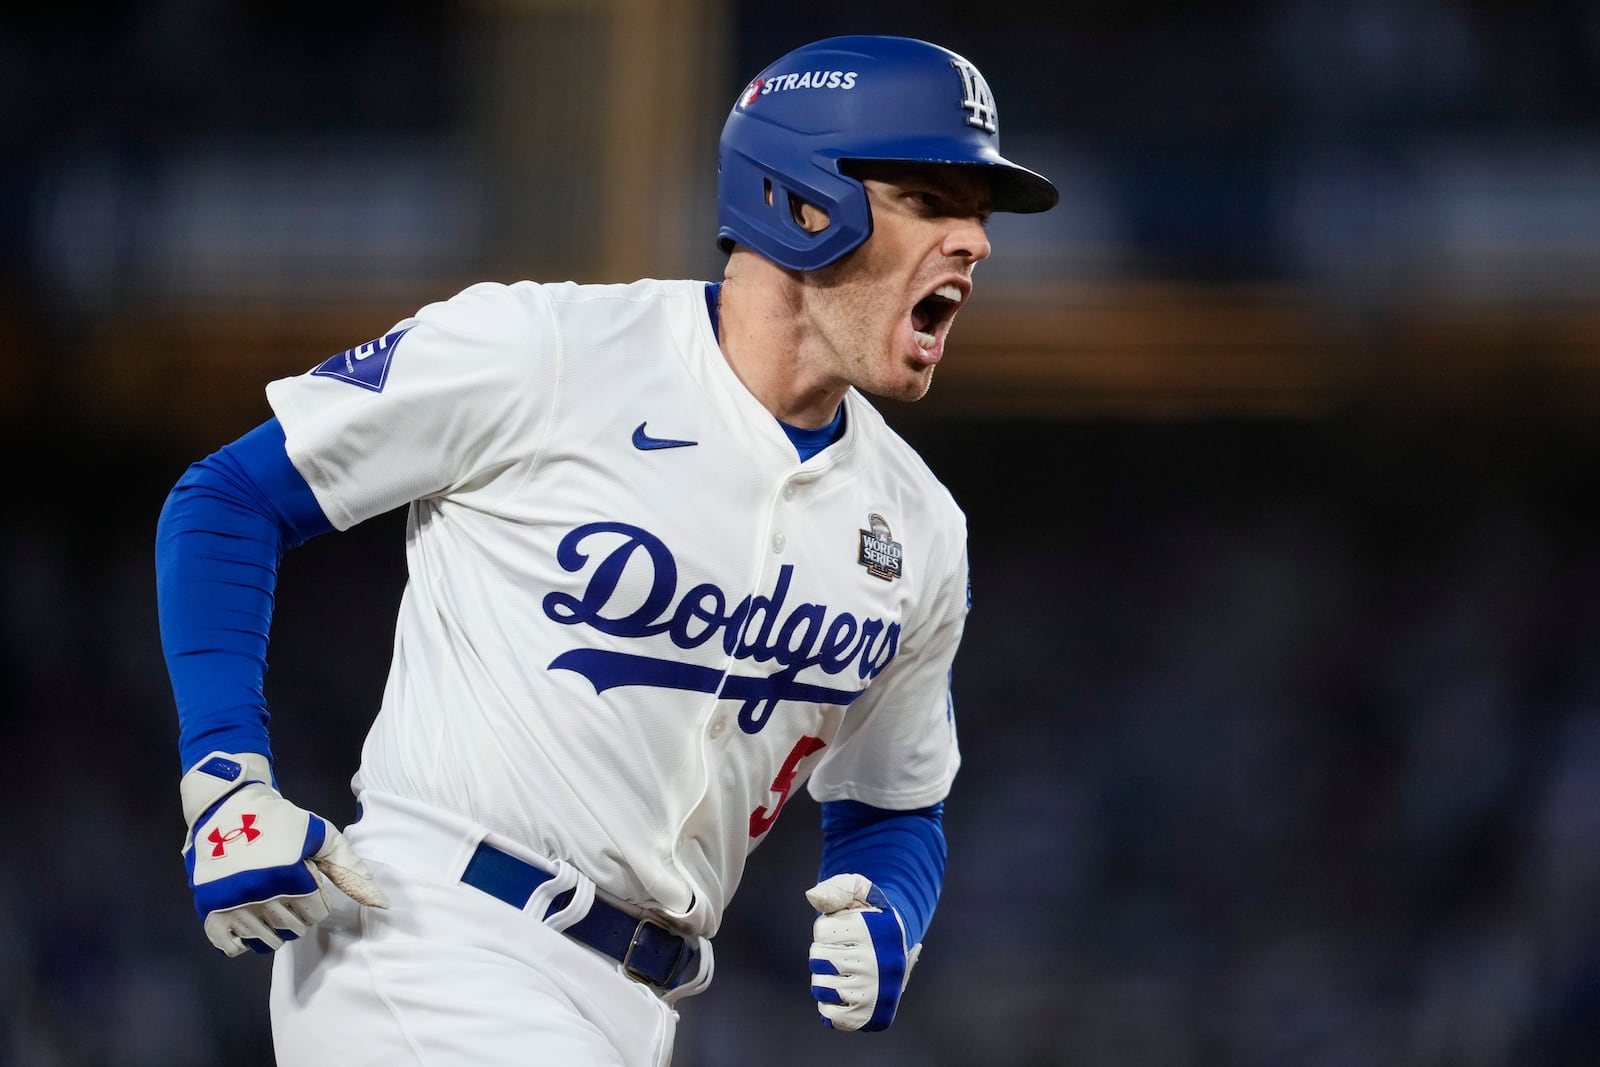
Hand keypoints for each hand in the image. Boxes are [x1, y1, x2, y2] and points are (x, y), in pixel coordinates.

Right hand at [180, 752, 389, 956]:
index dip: (316, 899)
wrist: (229, 809)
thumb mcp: (321, 836)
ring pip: (267, 941)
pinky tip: (250, 922)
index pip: (317, 914)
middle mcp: (260, 895)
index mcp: (289, 876)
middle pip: (294, 928)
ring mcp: (232, 905)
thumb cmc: (281, 822)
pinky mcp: (210, 911)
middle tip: (289, 893)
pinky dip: (244, 942)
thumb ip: (350, 869)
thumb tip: (382, 904)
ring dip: (275, 929)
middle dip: (298, 914)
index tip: (306, 882)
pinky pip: (232, 947)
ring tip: (273, 906)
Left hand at [805, 873, 921, 1031]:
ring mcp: (870, 990)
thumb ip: (841, 887)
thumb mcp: (864, 895)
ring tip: (839, 974)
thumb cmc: (872, 921)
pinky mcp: (865, 1014)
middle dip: (822, 954)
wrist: (895, 956)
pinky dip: (827, 1005)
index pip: (821, 931)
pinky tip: (839, 995)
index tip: (842, 932)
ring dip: (822, 980)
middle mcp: (873, 961)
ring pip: (819, 985)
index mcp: (872, 930)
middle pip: (817, 958)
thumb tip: (812, 896)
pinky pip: (828, 1014)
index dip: (826, 930)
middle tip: (839, 954)